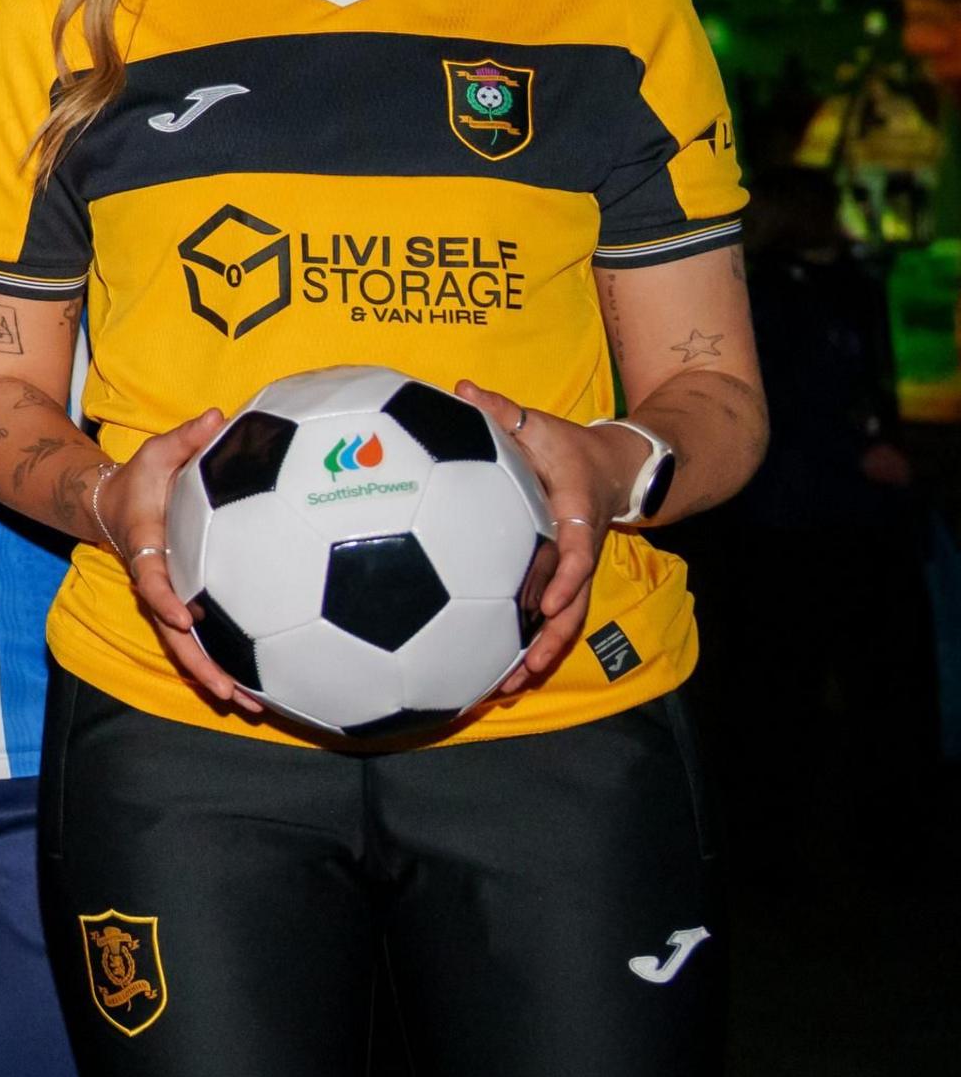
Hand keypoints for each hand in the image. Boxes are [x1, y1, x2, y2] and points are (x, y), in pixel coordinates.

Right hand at [101, 408, 255, 714]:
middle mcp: (159, 584)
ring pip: (188, 648)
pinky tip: (259, 689)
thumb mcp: (154, 453)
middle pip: (173, 634)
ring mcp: (171, 599)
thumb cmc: (141, 479)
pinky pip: (204, 640)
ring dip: (217, 678)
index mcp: (148, 550)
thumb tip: (218, 415)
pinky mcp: (187, 604)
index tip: (184, 617)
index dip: (165, 599)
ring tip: (253, 708)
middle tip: (230, 692)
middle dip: (200, 665)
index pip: (151, 580)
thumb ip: (185, 438)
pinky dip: (227, 665)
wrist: (115, 504)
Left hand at [462, 381, 610, 694]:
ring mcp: (572, 571)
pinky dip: (528, 644)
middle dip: (552, 640)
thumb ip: (504, 411)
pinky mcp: (559, 581)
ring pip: (564, 620)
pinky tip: (498, 673)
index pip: (577, 549)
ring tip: (507, 688)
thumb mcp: (541, 425)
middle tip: (525, 670)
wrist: (614, 468)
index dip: (566, 577)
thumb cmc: (567, 447)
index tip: (548, 603)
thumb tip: (463, 388)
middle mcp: (578, 551)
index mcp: (577, 514)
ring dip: (540, 654)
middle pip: (574, 604)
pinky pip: (548, 617)